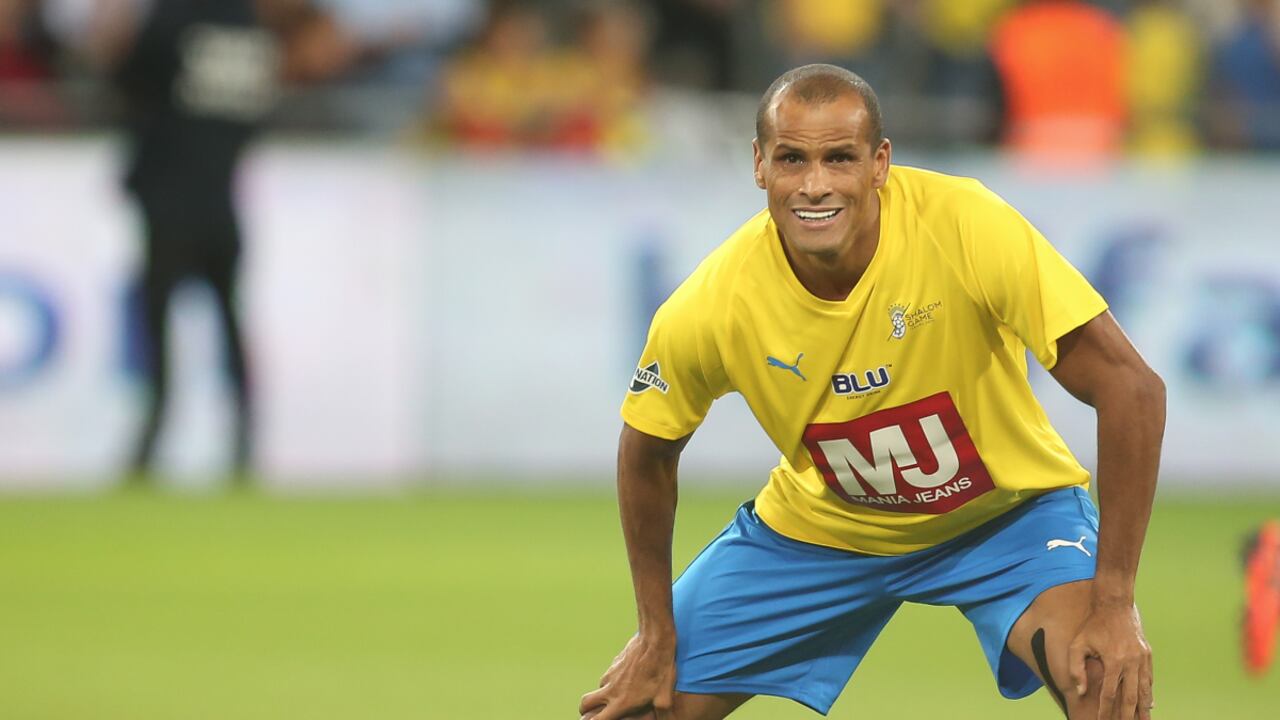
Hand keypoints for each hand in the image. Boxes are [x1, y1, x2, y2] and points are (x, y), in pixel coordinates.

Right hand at [579, 633, 675, 719]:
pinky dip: (611, 681)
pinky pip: (608, 676)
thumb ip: (661, 712)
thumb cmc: (661, 670)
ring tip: (617, 696)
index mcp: (621, 702)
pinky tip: (627, 679)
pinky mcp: (613, 663)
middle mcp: (611, 689)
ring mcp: (610, 674)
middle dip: (585, 710)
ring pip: (598, 688)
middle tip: (593, 712)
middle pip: (585, 704)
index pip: (596, 719)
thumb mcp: (664, 697)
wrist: (654, 641)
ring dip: (601, 694)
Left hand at [1068, 600, 1153, 719]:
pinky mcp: (1147, 654)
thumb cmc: (1093, 625)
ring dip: (1144, 708)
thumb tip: (1080, 691)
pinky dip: (1149, 692)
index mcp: (1114, 661)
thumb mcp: (1078, 644)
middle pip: (1131, 697)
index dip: (1106, 710)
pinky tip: (1148, 704)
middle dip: (1128, 715)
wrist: (1115, 604)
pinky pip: (1149, 678)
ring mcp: (1142, 658)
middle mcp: (1131, 662)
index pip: (1109, 693)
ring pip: (1145, 690)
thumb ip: (1076, 669)